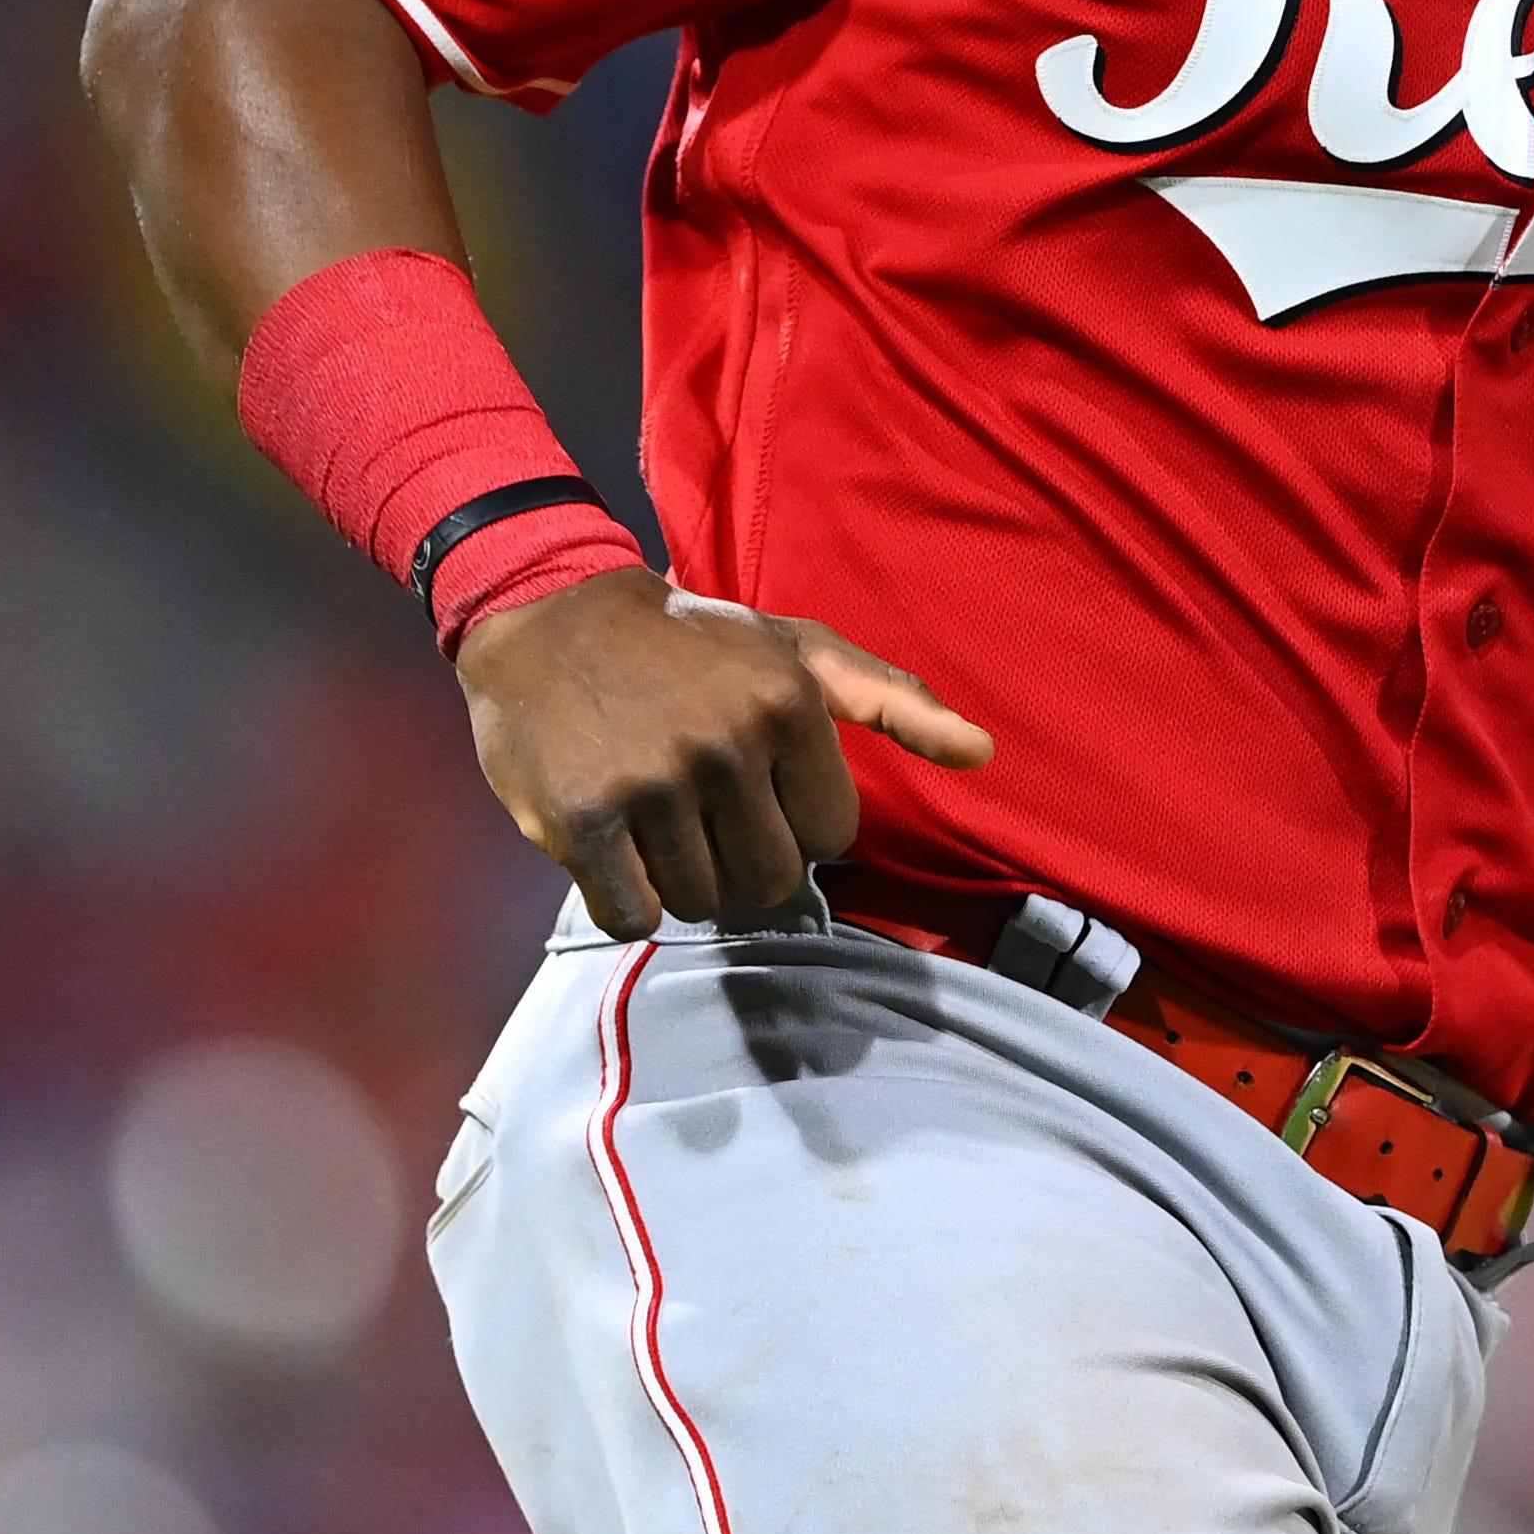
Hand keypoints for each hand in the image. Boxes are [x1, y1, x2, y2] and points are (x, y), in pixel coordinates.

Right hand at [450, 569, 993, 933]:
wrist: (549, 617)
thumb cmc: (688, 641)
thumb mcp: (797, 648)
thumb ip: (894, 700)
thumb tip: (984, 752)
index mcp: (787, 702)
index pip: (832, 836)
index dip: (793, 820)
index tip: (754, 783)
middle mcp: (725, 743)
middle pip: (772, 880)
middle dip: (741, 857)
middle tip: (701, 807)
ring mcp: (652, 784)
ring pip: (703, 902)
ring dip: (682, 876)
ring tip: (654, 812)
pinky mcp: (583, 822)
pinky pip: (635, 917)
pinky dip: (627, 898)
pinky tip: (615, 841)